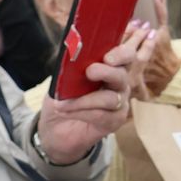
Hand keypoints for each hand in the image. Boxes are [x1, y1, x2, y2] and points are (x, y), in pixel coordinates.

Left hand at [38, 23, 154, 162]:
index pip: (125, 55)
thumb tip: (73, 52)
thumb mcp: (63, 78)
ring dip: (85, 100)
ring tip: (62, 103)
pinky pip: (101, 114)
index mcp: (110, 67)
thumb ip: (72, 67)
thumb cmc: (63, 99)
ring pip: (111, 97)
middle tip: (90, 71)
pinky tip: (64, 110)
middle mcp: (119, 83)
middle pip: (123, 73)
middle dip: (107, 72)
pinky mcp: (114, 120)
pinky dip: (81, 112)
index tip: (107, 57)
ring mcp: (119, 102)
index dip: (122, 53)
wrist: (55, 128)